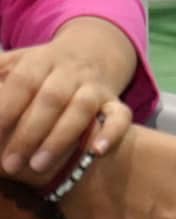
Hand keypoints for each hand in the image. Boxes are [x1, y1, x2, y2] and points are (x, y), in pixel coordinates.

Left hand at [0, 19, 135, 181]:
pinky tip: (97, 152)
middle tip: (10, 165)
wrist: (93, 51)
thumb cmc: (41, 68)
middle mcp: (70, 72)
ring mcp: (94, 87)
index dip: (7, 108)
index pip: (23, 82)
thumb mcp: (15, 62)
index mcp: (40, 61)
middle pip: (52, 98)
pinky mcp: (114, 102)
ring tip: (38, 168)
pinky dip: (112, 133)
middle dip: (29, 133)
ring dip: (61, 138)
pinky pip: (121, 115)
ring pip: (82, 108)